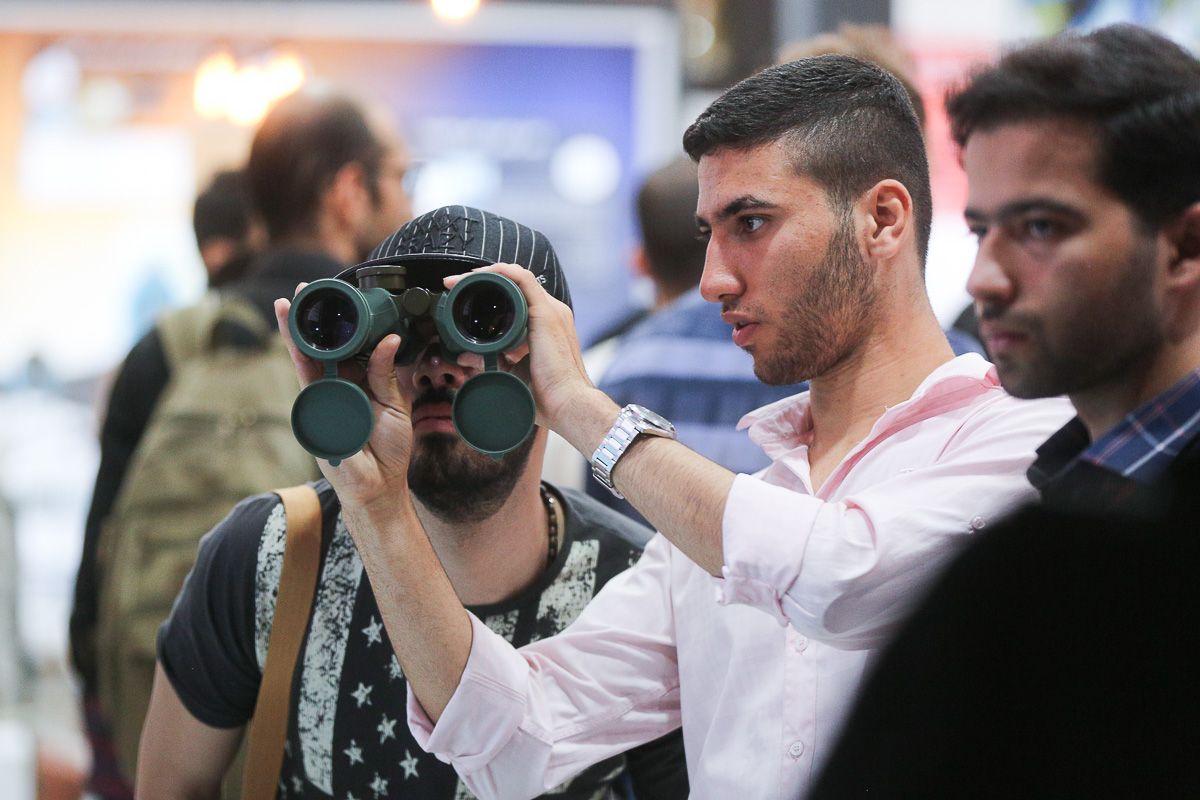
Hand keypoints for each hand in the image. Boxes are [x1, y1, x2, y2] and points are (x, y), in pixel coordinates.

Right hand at [275, 290, 414, 515]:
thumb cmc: (390, 448)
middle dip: (312, 317)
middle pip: (322, 345)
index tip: (339, 296)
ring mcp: (325, 396)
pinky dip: (300, 360)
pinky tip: (295, 341)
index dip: (343, 321)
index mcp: (362, 379)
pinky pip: (306, 382)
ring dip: (296, 332)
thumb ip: (385, 373)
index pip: (350, 344)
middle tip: (305, 289)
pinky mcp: (315, 412)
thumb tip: (388, 340)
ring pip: (307, 358)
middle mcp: (340, 384)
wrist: (380, 484)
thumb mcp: (395, 405)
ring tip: (288, 305)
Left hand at [444, 264, 598, 434]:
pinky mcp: (546, 314)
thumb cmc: (548, 395)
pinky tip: (479, 274)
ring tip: (460, 280)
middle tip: (456, 284)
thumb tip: (466, 356)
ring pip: (517, 276)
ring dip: (486, 273)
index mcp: (547, 325)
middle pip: (515, 283)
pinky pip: (523, 279)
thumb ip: (491, 360)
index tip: (463, 294)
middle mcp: (552, 313)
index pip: (519, 295)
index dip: (491, 289)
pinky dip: (500, 272)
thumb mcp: (511, 372)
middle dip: (483, 279)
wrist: (567, 405)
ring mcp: (552, 310)